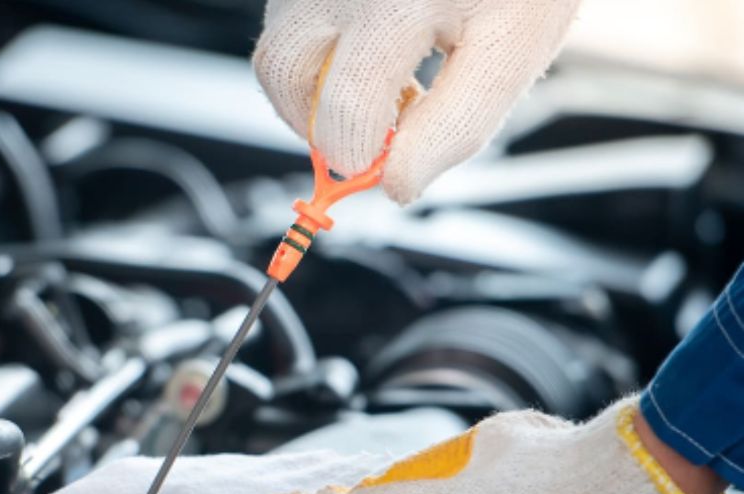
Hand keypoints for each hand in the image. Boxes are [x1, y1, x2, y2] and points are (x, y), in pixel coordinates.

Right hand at [254, 0, 579, 202]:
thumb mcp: (511, 51)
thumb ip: (456, 124)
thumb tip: (397, 184)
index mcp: (398, 2)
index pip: (345, 107)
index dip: (359, 156)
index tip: (384, 170)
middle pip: (283, 72)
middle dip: (319, 124)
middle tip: (370, 134)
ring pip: (276, 48)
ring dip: (310, 90)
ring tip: (373, 88)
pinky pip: (286, 23)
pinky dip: (316, 54)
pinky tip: (367, 52)